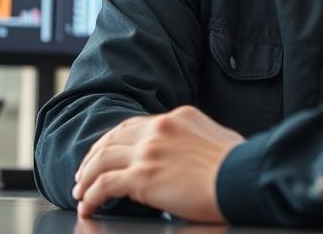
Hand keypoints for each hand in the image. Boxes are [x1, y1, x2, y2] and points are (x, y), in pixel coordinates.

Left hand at [72, 105, 244, 221]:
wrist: (242, 177)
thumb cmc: (239, 165)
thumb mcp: (217, 137)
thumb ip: (195, 140)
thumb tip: (190, 155)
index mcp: (178, 117)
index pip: (136, 125)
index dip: (116, 141)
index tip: (107, 152)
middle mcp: (159, 128)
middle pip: (113, 138)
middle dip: (94, 156)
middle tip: (84, 172)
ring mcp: (149, 151)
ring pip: (102, 160)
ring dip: (86, 176)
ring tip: (80, 191)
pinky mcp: (142, 177)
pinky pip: (104, 185)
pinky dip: (91, 196)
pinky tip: (88, 205)